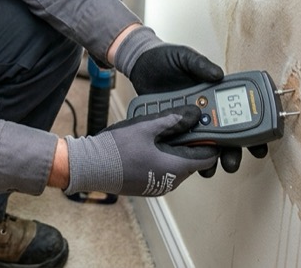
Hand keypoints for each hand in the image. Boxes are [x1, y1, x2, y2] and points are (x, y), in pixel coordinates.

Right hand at [64, 106, 218, 196]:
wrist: (90, 167)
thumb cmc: (117, 148)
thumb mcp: (147, 127)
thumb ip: (174, 120)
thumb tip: (195, 114)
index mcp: (175, 168)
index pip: (208, 157)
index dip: (211, 140)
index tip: (207, 124)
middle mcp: (171, 181)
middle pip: (193, 160)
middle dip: (192, 141)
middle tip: (185, 120)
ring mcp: (158, 185)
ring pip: (178, 164)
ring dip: (177, 148)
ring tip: (166, 128)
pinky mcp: (147, 185)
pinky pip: (165, 170)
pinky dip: (165, 156)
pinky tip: (152, 141)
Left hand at [114, 29, 269, 175]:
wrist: (139, 65)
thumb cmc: (165, 59)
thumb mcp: (184, 57)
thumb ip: (200, 65)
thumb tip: (218, 75)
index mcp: (215, 95)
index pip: (239, 114)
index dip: (252, 132)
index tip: (258, 146)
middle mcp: (205, 112)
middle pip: (226, 137)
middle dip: (232, 154)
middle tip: (231, 163)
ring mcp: (188, 122)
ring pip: (205, 147)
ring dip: (209, 160)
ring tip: (208, 169)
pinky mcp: (171, 128)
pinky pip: (181, 146)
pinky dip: (185, 157)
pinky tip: (186, 164)